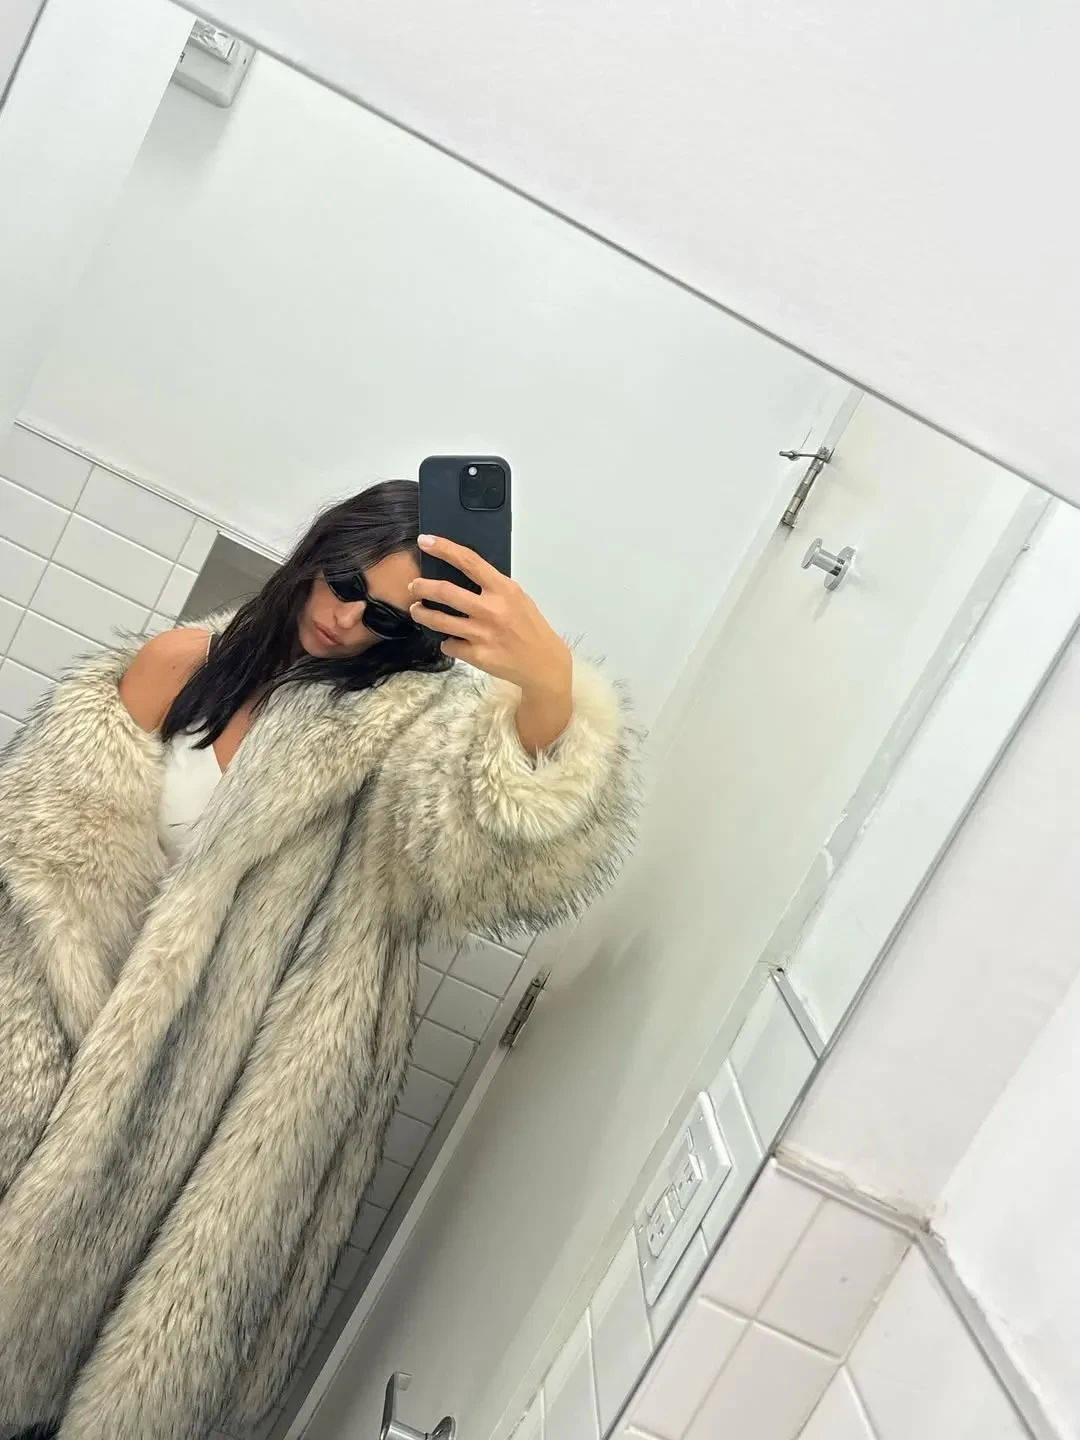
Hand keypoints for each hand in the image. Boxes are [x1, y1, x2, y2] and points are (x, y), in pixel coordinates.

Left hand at [409, 536, 572, 751]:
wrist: (543, 662)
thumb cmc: (529, 625)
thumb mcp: (517, 597)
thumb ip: (493, 585)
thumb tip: (462, 572)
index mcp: (503, 590)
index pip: (469, 561)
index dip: (444, 548)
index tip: (425, 541)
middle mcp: (491, 610)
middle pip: (445, 592)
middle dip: (422, 587)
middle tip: (414, 586)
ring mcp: (482, 634)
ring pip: (439, 621)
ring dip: (422, 614)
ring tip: (417, 610)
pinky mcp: (477, 655)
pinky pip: (449, 644)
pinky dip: (446, 641)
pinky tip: (450, 639)